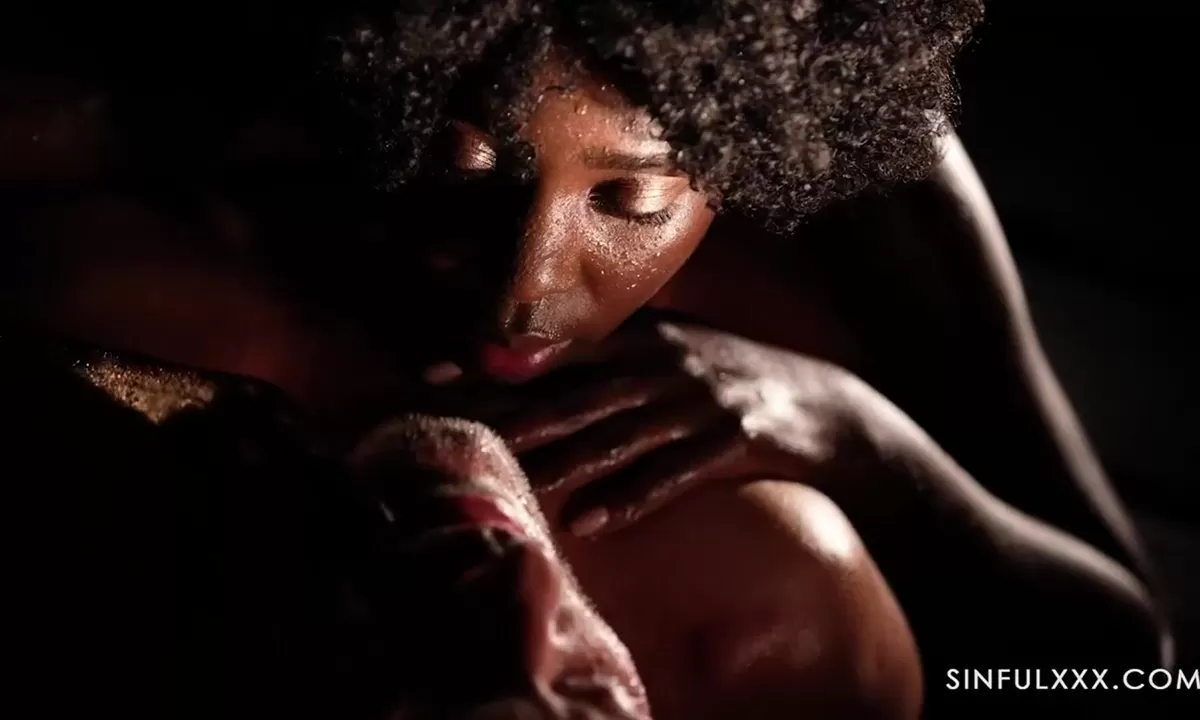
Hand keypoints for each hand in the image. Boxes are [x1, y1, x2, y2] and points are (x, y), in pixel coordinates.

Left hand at [447, 322, 1166, 670]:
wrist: (839, 414)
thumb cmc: (747, 387)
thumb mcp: (687, 358)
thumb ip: (625, 361)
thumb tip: (554, 377)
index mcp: (656, 337)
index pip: (564, 346)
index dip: (500, 357)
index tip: (440, 371)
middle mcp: (674, 361)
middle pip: (578, 388)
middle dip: (510, 405)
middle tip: (449, 422)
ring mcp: (706, 400)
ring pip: (619, 432)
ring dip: (559, 457)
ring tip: (506, 478)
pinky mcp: (738, 442)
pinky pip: (674, 475)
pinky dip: (630, 498)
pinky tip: (588, 521)